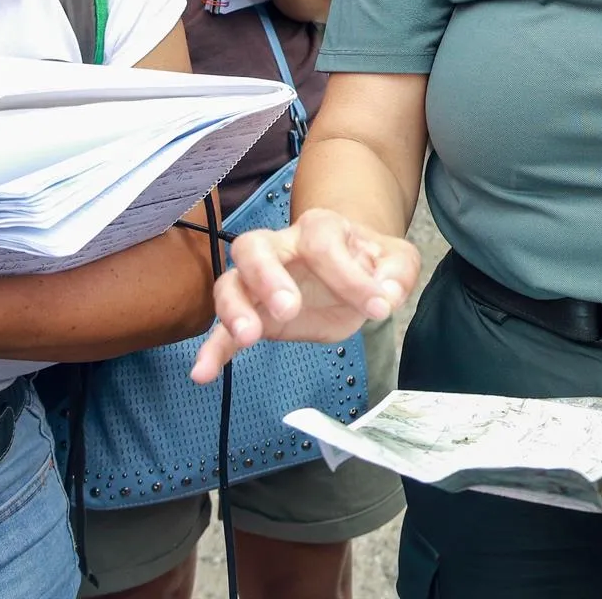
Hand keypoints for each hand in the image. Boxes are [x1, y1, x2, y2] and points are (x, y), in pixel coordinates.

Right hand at [190, 209, 422, 383]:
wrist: (349, 269)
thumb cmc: (369, 262)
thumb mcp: (397, 261)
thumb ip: (398, 273)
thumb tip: (385, 296)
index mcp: (320, 229)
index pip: (323, 243)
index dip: (349, 275)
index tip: (377, 308)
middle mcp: (281, 248)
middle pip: (254, 247)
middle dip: (266, 276)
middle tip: (289, 308)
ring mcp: (259, 282)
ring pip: (230, 282)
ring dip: (234, 309)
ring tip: (249, 337)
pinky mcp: (251, 316)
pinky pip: (221, 330)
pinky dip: (212, 350)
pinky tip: (203, 373)